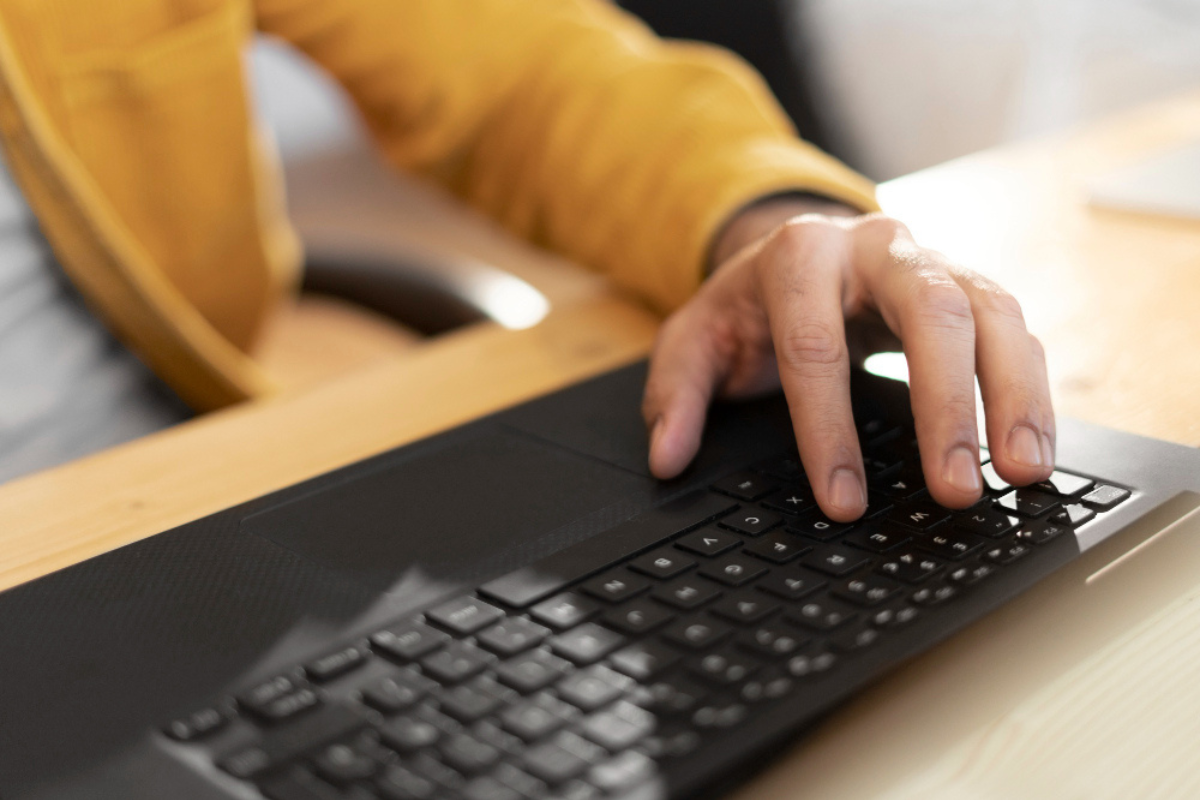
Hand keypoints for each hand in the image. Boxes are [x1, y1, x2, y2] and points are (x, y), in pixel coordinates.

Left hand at [642, 196, 1054, 520]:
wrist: (800, 250)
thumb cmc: (749, 303)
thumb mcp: (695, 337)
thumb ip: (676, 392)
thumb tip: (667, 457)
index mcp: (800, 256)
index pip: (816, 345)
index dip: (827, 428)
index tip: (841, 500)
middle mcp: (877, 247)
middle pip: (929, 313)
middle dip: (945, 405)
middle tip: (955, 487)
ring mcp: (934, 260)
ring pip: (992, 314)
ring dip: (1013, 397)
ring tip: (1021, 472)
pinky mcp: (971, 286)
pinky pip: (1016, 330)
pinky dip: (1031, 389)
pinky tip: (1032, 448)